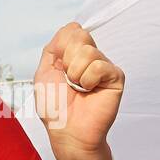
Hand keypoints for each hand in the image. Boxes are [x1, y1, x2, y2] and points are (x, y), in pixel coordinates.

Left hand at [34, 22, 123, 159]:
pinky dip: (88, 80)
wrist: (67, 131)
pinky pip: (99, 66)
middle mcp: (90, 57)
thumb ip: (54, 47)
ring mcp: (104, 66)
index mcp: (73, 54)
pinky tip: (89, 91)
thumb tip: (72, 27)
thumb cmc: (55, 107)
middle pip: (80, 35)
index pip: (71, 30)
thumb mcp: (44, 72)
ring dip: (76, 74)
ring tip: (79, 89)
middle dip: (67, 60)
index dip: (61, 48)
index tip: (58, 68)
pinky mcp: (115, 77)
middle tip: (69, 80)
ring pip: (88, 51)